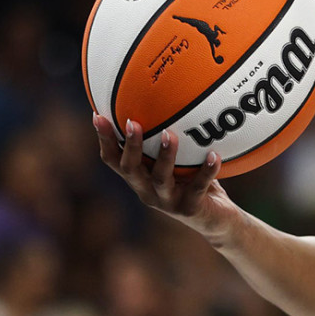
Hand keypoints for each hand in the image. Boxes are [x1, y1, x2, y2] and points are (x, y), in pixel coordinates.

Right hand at [94, 113, 243, 243]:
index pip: (114, 160)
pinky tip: (214, 155)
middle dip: (130, 146)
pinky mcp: (189, 209)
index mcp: (139, 179)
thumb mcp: (179, 160)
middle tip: (132, 122)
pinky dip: (206, 170)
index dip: (104, 140)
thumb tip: (170, 96)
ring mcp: (167, 202)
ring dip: (164, 155)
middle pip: (130, 169)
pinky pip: (198, 187)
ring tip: (169, 134)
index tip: (97, 115)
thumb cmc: (194, 182)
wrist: (217, 219)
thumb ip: (167, 139)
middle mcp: (147, 191)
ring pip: (161, 179)